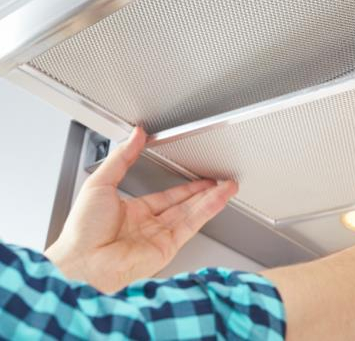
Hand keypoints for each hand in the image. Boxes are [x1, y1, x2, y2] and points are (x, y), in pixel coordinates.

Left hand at [44, 127, 237, 292]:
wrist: (84, 263)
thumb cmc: (82, 232)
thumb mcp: (99, 183)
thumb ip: (121, 157)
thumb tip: (135, 136)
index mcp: (130, 212)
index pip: (165, 196)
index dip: (184, 186)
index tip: (198, 177)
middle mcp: (147, 226)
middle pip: (183, 205)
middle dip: (205, 192)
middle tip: (221, 181)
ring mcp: (158, 238)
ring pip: (192, 213)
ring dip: (212, 199)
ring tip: (229, 186)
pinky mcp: (168, 248)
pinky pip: (192, 225)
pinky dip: (208, 211)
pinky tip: (219, 199)